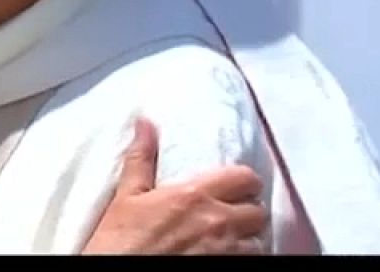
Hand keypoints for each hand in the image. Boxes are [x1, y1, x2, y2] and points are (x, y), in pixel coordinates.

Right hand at [82, 117, 268, 254]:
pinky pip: (252, 260)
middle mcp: (218, 222)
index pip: (245, 178)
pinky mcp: (228, 270)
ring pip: (259, 240)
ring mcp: (228, 252)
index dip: (242, 181)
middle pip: (259, 210)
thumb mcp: (125, 197)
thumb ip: (141, 159)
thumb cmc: (120, 243)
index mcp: (194, 196)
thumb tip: (145, 123)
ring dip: (248, 238)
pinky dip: (243, 256)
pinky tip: (224, 254)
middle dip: (247, 210)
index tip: (231, 186)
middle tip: (229, 214)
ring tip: (229, 239)